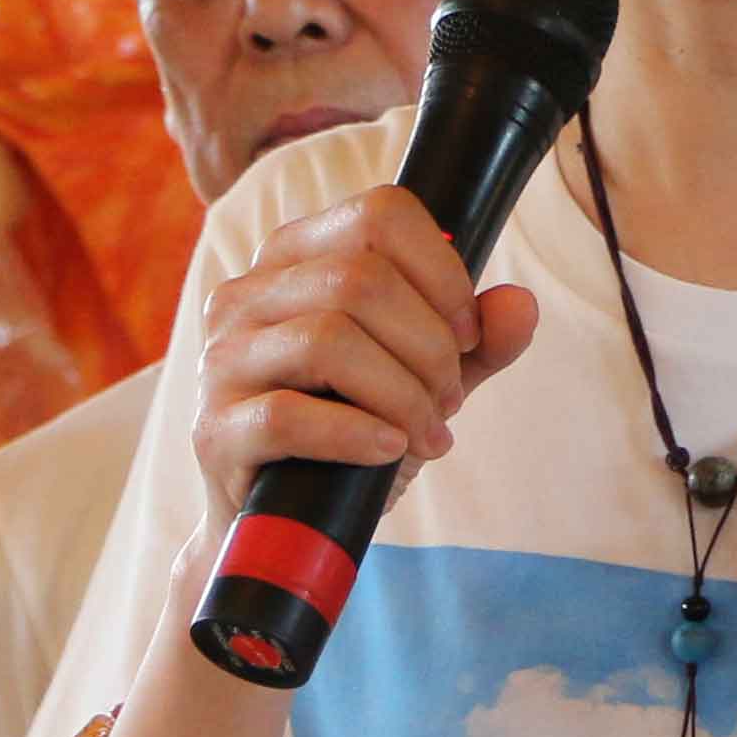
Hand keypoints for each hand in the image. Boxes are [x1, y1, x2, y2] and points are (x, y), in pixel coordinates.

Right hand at [185, 186, 538, 495]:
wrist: (282, 523)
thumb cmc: (350, 432)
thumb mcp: (423, 378)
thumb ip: (477, 343)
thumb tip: (521, 305)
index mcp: (293, 258)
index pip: (380, 214)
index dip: (443, 272)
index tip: (468, 332)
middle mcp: (246, 294)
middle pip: (360, 280)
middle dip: (430, 346)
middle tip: (449, 399)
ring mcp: (221, 360)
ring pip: (328, 340)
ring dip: (402, 393)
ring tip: (428, 433)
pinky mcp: (214, 430)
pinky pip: (290, 416)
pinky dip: (358, 434)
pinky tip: (390, 451)